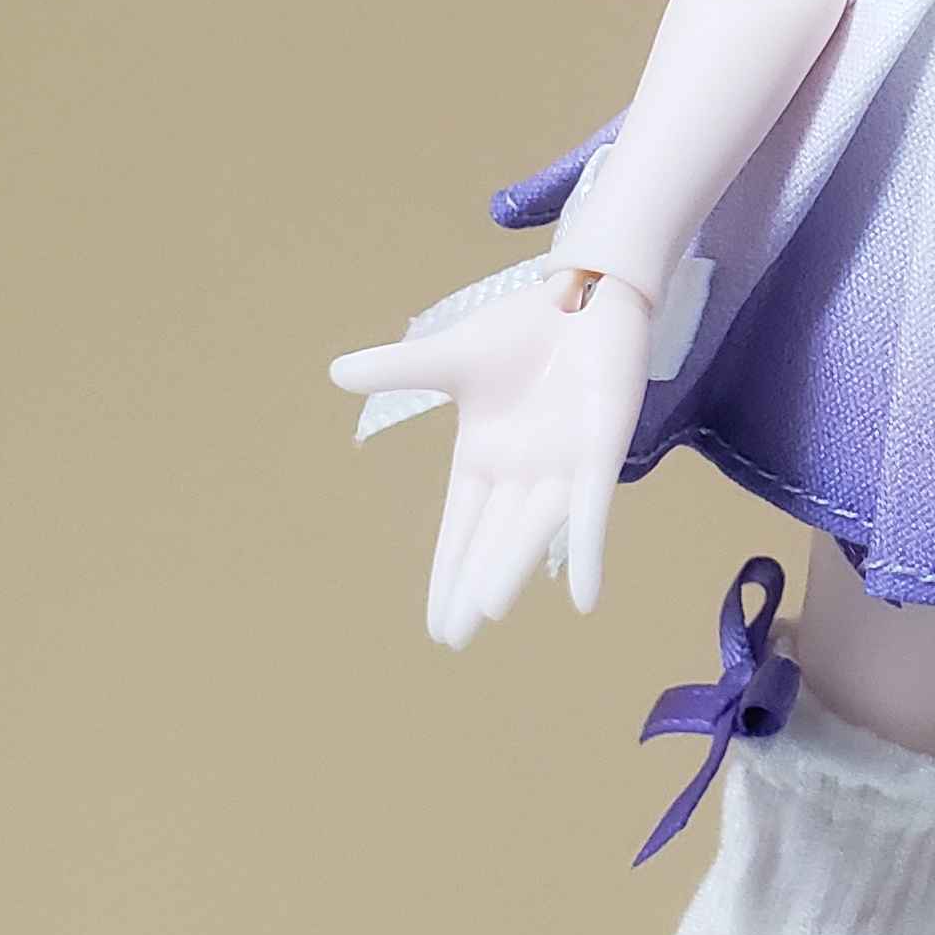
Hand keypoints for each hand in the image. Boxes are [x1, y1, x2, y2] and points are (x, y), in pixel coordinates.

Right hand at [329, 267, 653, 640]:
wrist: (582, 296)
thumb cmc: (521, 331)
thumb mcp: (450, 357)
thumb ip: (400, 371)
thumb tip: (335, 373)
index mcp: (483, 457)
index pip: (460, 527)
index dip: (446, 572)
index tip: (435, 623)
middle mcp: (520, 472)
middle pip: (491, 540)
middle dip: (471, 587)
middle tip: (453, 639)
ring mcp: (560, 466)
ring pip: (531, 530)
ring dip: (511, 569)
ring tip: (487, 612)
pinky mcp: (599, 453)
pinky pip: (591, 511)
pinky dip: (587, 552)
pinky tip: (586, 597)